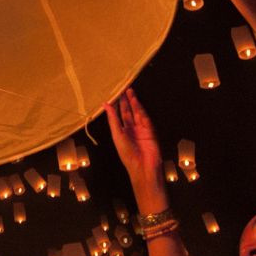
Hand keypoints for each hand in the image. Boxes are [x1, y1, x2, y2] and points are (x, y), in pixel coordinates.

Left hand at [104, 87, 167, 211]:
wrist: (143, 166)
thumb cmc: (127, 154)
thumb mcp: (117, 135)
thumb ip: (112, 119)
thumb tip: (105, 105)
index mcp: (122, 132)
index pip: (118, 115)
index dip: (117, 105)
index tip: (114, 94)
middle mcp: (131, 129)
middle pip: (128, 112)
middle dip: (126, 101)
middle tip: (123, 89)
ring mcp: (141, 129)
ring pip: (136, 112)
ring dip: (133, 102)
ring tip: (129, 91)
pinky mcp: (150, 130)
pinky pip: (144, 117)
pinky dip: (140, 109)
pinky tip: (136, 101)